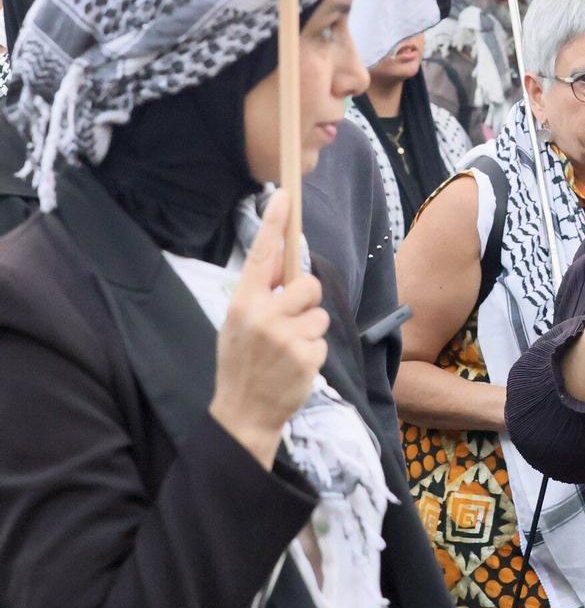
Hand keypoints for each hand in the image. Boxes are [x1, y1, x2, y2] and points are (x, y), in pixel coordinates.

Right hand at [209, 192, 329, 468]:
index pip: (261, 255)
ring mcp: (284, 336)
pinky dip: (313, 353)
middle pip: (308, 284)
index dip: (275, 223)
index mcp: (242, 303)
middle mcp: (262, 315)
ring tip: (286, 351)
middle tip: (288, 322)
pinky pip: (323, 340)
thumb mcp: (238, 325)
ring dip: (309, 330)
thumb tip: (286, 266)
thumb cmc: (241, 363)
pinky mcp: (305, 356)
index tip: (285, 193)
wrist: (242, 413)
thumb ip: (259, 296)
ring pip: (320, 314)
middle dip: (306, 300)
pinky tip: (293, 368)